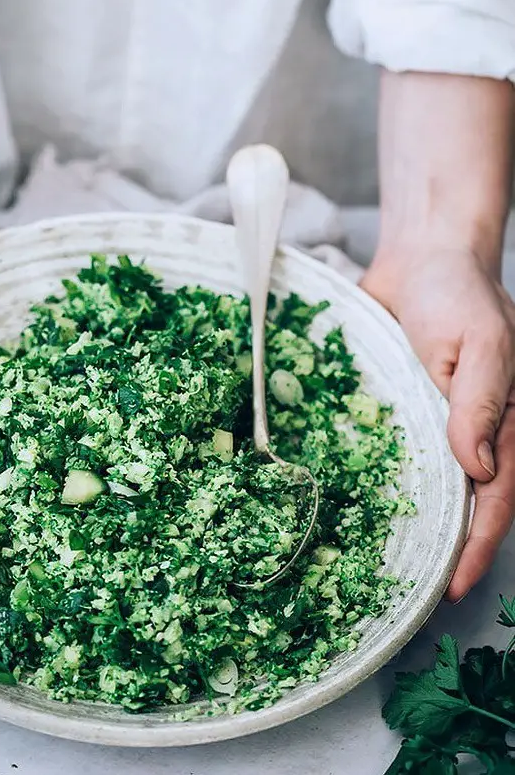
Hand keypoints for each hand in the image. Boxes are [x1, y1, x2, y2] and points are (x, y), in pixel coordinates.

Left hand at [362, 248, 514, 601]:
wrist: (421, 258)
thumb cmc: (459, 294)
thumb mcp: (482, 342)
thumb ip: (481, 402)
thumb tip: (477, 469)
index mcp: (501, 424)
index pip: (496, 498)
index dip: (478, 547)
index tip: (454, 587)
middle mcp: (467, 433)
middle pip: (461, 505)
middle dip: (443, 551)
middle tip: (409, 593)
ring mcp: (430, 424)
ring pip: (424, 486)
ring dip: (409, 525)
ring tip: (379, 566)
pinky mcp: (398, 410)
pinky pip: (388, 452)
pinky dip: (377, 482)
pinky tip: (351, 506)